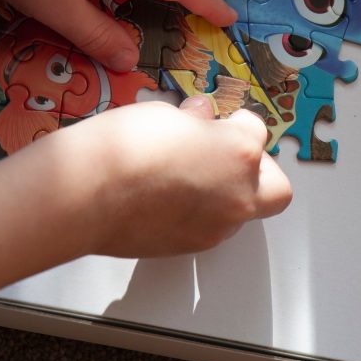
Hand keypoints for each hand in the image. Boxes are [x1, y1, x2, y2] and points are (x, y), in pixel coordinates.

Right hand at [61, 99, 291, 257]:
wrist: (85, 192)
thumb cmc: (122, 149)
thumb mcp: (164, 114)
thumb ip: (193, 122)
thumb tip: (197, 121)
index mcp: (238, 151)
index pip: (256, 131)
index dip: (234, 123)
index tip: (218, 121)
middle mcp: (237, 194)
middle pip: (276, 187)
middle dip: (258, 170)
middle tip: (226, 154)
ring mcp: (216, 226)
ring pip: (242, 211)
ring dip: (226, 192)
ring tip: (187, 174)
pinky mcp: (190, 246)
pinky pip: (211, 227)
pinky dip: (201, 212)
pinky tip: (169, 195)